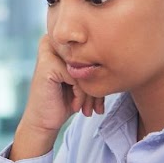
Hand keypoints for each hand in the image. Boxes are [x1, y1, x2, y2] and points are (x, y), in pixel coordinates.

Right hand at [13, 35, 102, 159]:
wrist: (43, 121)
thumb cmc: (66, 100)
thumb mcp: (84, 80)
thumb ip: (95, 65)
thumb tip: (120, 57)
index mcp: (63, 41)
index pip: (91, 54)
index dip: (101, 77)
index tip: (102, 101)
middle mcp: (53, 41)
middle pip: (89, 60)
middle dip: (97, 86)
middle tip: (98, 108)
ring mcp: (49, 51)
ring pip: (84, 68)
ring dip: (91, 93)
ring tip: (90, 109)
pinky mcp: (47, 64)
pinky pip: (77, 77)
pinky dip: (80, 94)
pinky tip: (76, 106)